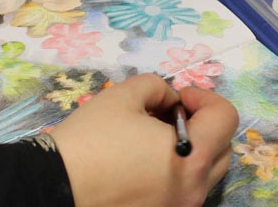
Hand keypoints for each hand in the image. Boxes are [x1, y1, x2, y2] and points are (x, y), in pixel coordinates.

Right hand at [49, 73, 238, 206]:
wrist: (51, 189)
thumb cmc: (89, 141)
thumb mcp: (123, 96)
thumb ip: (158, 87)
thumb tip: (171, 99)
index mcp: (191, 157)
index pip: (226, 118)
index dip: (204, 98)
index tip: (177, 97)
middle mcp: (194, 190)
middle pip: (222, 147)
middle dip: (203, 123)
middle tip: (169, 114)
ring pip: (205, 171)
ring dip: (192, 147)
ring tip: (154, 139)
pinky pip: (184, 189)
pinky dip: (177, 170)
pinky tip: (145, 162)